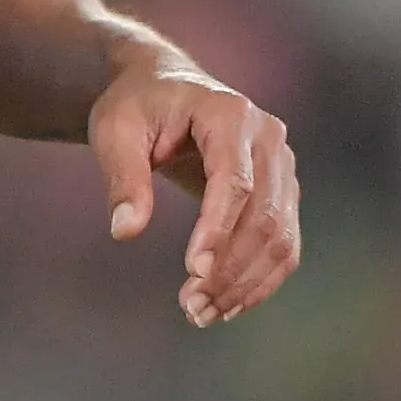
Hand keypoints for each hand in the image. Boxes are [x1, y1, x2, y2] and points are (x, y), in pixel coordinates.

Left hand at [89, 59, 301, 327]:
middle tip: (191, 307)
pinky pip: (284, 243)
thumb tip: (125, 230)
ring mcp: (282, 164)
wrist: (164, 87)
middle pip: (264, 215)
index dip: (218, 230)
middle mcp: (268, 136)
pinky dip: (261, 279)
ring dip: (246, 283)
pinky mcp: (283, 191)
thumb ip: (122, 177)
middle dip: (230, 268)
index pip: (234, 181)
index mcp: (229, 113)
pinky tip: (227, 304)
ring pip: (281, 236)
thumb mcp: (116, 131)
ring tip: (202, 313)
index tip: (193, 272)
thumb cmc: (137, 106)